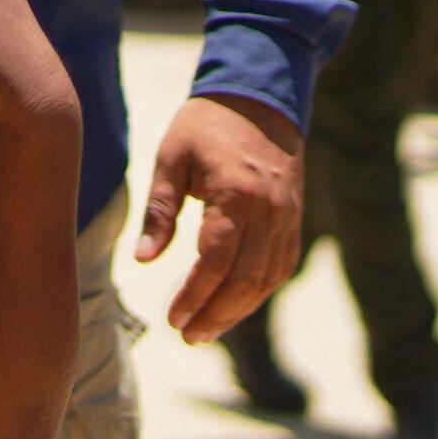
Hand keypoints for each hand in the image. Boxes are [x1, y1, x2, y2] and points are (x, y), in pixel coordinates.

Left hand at [138, 93, 302, 342]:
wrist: (259, 102)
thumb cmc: (205, 128)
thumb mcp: (170, 160)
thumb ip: (159, 211)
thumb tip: (143, 261)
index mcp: (236, 194)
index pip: (217, 260)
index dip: (194, 295)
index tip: (172, 319)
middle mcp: (269, 212)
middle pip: (245, 280)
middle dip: (215, 314)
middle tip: (187, 337)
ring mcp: (287, 219)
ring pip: (267, 280)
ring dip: (237, 311)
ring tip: (205, 331)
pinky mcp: (294, 221)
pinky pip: (280, 267)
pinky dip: (257, 293)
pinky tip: (233, 307)